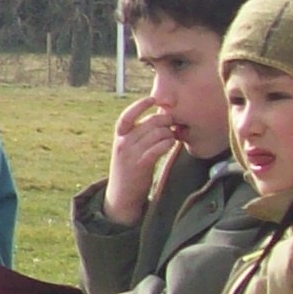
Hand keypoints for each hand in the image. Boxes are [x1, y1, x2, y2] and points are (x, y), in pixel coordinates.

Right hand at [102, 95, 175, 229]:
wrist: (121, 194)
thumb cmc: (129, 169)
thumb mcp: (128, 148)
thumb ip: (138, 134)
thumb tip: (158, 118)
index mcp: (119, 136)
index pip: (127, 115)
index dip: (140, 105)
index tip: (152, 99)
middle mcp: (123, 142)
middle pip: (148, 123)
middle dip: (164, 120)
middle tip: (173, 123)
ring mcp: (131, 153)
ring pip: (156, 134)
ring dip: (169, 133)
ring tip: (173, 136)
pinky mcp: (140, 164)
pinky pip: (157, 148)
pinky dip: (167, 143)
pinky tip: (172, 143)